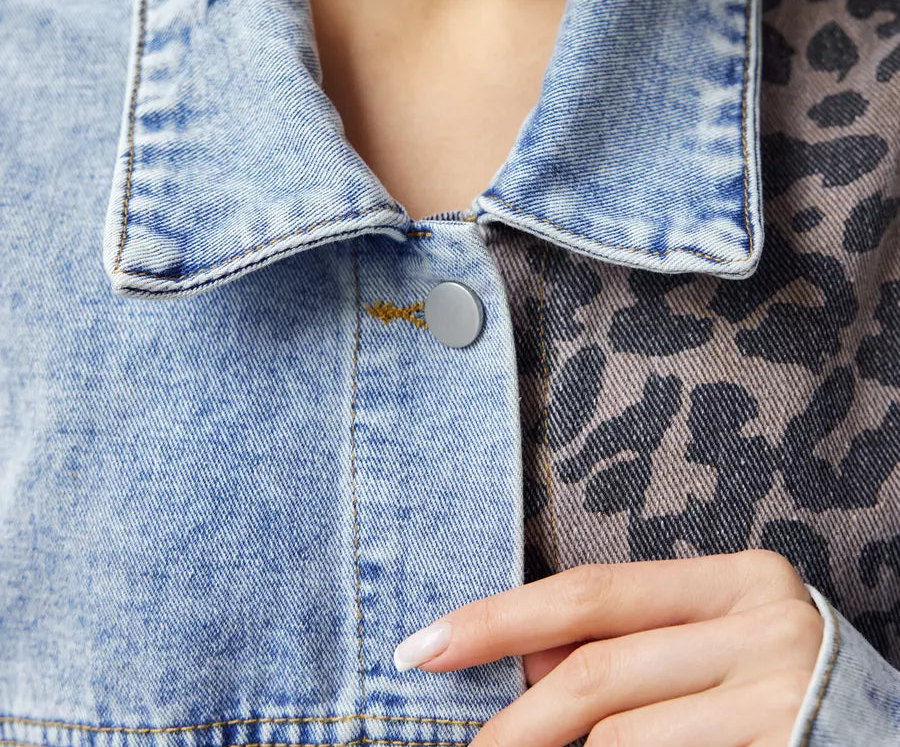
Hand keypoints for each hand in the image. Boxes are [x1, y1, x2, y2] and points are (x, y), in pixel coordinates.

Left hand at [392, 551, 824, 746]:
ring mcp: (780, 697)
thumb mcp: (713, 648)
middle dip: (515, 720)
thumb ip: (626, 646)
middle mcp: (766, 626)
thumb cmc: (787, 695)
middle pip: (597, 672)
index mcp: (740, 580)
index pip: (592, 592)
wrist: (889, 737)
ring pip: (620, 740)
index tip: (424, 647)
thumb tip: (524, 655)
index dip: (500, 618)